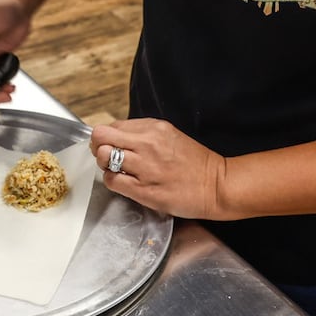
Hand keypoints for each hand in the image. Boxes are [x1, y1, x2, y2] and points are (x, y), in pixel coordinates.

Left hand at [89, 118, 229, 219]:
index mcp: (154, 128)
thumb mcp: (170, 136)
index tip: (111, 144)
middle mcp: (147, 144)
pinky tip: (124, 182)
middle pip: (101, 137)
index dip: (107, 137)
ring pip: (104, 157)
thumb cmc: (195, 163)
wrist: (216, 185)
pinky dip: (112, 181)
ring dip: (105, 164)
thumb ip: (144, 134)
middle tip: (106, 155)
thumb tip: (118, 137)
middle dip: (98, 146)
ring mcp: (145, 167)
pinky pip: (112, 180)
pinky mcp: (144, 190)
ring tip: (116, 169)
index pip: (113, 126)